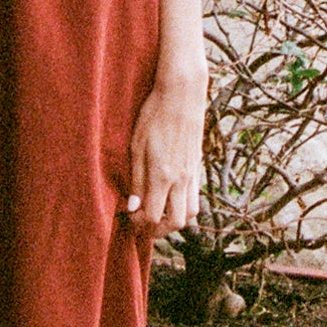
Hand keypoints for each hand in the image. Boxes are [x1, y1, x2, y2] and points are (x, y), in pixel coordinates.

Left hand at [126, 76, 203, 234]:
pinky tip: (170, 197)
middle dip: (158, 231)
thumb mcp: (137, 145)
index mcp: (162, 175)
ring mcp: (192, 174)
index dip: (139, 224)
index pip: (154, 217)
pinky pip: (196, 198)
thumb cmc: (154, 116)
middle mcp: (181, 180)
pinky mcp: (198, 167)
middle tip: (142, 223)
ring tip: (158, 213)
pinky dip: (184, 206)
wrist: (182, 95)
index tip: (129, 216)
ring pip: (191, 214)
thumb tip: (133, 207)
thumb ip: (137, 179)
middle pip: (176, 223)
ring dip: (175, 221)